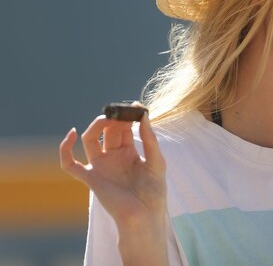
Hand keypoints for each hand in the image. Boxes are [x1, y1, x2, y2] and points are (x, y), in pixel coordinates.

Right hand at [59, 104, 166, 228]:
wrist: (145, 216)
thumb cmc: (154, 191)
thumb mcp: (156, 160)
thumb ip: (150, 138)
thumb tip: (144, 114)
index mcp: (129, 152)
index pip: (124, 128)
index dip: (128, 116)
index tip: (136, 107)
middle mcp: (113, 157)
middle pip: (107, 130)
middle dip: (114, 119)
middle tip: (121, 112)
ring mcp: (100, 166)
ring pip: (90, 139)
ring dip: (95, 125)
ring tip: (106, 118)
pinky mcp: (90, 178)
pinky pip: (70, 164)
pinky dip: (65, 149)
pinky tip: (71, 134)